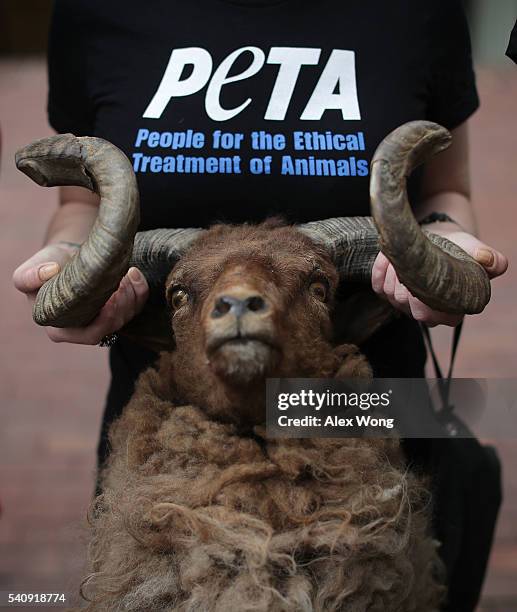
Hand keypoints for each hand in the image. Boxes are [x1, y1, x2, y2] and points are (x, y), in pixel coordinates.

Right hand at [13, 244, 148, 343]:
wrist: (65, 257)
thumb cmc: (45, 267)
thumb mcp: (27, 273)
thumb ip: (28, 277)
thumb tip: (50, 272)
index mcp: (62, 329)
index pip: (89, 335)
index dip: (104, 320)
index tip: (110, 297)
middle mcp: (86, 329)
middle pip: (113, 326)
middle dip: (121, 305)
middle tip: (119, 282)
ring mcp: (106, 320)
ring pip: (127, 315)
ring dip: (130, 294)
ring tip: (122, 273)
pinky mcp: (121, 308)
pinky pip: (137, 305)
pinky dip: (140, 289)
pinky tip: (133, 272)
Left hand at [371, 229, 507, 326]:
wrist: (440, 239)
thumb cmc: (460, 248)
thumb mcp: (476, 251)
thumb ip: (488, 258)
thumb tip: (490, 261)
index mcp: (452, 309)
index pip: (435, 316)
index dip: (425, 298)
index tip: (427, 273)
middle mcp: (427, 313)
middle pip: (409, 307)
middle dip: (406, 282)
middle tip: (411, 259)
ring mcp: (405, 305)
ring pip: (391, 296)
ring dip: (393, 270)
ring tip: (404, 252)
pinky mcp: (388, 293)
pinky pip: (378, 287)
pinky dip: (379, 269)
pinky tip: (388, 255)